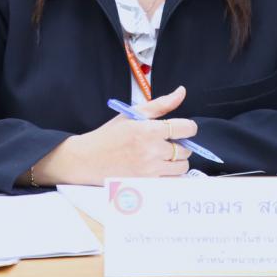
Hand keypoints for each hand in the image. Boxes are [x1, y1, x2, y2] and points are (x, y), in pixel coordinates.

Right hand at [32, 87, 199, 185]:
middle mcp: (152, 151)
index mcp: (149, 130)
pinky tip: (157, 168)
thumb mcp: (132, 114)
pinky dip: (169, 175)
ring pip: (182, 167)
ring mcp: (150, 171)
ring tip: (162, 156)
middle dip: (180, 145)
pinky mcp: (147, 185)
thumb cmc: (110, 135)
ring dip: (177, 161)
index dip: (188, 127)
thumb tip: (181, 92)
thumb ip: (161, 104)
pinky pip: (172, 181)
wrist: (88, 159)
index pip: (186, 128)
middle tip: (166, 143)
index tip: (183, 128)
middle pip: (186, 150)